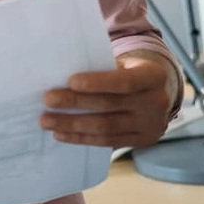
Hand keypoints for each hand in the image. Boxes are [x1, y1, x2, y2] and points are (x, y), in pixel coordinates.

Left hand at [41, 52, 178, 147]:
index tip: (70, 81)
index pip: (124, 81)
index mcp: (153, 76)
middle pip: (110, 104)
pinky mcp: (142, 140)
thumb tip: (60, 76)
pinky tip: (60, 133)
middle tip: (48, 100)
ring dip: (72, 124)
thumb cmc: (129, 72)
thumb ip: (101, 68)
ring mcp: (151, 125)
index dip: (97, 82)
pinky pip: (107, 140)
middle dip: (75, 103)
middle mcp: (157, 102)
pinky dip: (81, 137)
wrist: (157, 92)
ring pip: (106, 126)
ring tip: (46, 120)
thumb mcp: (124, 63)